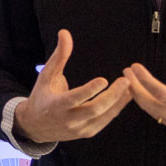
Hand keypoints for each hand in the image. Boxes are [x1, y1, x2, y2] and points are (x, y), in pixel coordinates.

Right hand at [12, 29, 131, 143]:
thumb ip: (59, 56)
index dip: (89, 90)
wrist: (35, 126)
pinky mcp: (87, 133)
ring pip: (104, 116)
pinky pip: (105, 120)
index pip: (75, 99)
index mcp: (56, 105)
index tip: (104, 80)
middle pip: (95, 109)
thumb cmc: (41, 96)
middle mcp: (68, 120)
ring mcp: (79, 129)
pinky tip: (125, 97)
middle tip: (125, 81)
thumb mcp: (46, 76)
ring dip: (119, 102)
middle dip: (112, 96)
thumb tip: (65, 33)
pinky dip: (116, 108)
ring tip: (130, 87)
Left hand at [123, 32, 165, 162]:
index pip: (163, 94)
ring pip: (154, 114)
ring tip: (132, 82)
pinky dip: (152, 108)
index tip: (134, 67)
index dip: (145, 81)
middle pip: (151, 106)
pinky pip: (162, 121)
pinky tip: (148, 97)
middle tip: (126, 73)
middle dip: (135, 88)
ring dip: (141, 98)